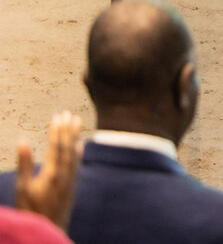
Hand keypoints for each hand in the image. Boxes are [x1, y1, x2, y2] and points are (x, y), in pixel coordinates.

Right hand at [15, 110, 82, 229]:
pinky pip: (77, 165)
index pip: (56, 146)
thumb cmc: (31, 210)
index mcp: (52, 173)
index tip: (58, 116)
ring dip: (75, 137)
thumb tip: (22, 141)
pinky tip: (80, 146)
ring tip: (77, 122)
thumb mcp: (23, 188)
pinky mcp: (72, 186)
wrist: (49, 229)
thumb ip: (25, 164)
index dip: (57, 130)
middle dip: (67, 129)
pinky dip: (78, 153)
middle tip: (68, 113)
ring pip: (74, 153)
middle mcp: (65, 174)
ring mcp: (71, 180)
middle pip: (68, 146)